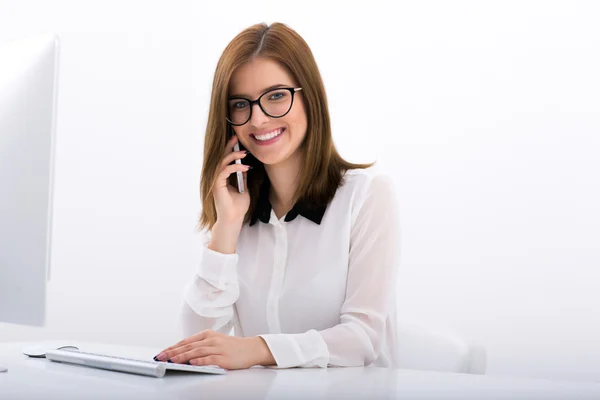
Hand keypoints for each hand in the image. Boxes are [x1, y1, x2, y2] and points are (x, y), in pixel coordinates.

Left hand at [154, 330, 275, 369]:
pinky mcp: (224, 357)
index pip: (186, 341)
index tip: (161, 353)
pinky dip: (200, 360)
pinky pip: (210, 358)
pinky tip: (192, 363)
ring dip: (183, 356)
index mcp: (207, 335)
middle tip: (161, 357)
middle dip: (173, 352)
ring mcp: (218, 348)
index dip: (172, 347)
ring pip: (197, 351)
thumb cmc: (232, 347)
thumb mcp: (215, 342)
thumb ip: (200, 346)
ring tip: (172, 360)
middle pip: (189, 345)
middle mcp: (211, 340)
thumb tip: (182, 354)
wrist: (251, 348)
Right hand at [212, 134, 250, 223]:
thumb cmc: (238, 207)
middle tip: (236, 137)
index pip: (225, 160)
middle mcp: (217, 178)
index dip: (230, 150)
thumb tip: (245, 166)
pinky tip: (245, 167)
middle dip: (229, 147)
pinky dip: (235, 167)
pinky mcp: (217, 185)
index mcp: (222, 178)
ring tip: (244, 153)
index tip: (237, 141)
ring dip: (233, 156)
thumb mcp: (243, 189)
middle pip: (221, 158)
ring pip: (222, 163)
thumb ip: (242, 178)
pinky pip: (224, 171)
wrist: (234, 219)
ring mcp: (216, 181)